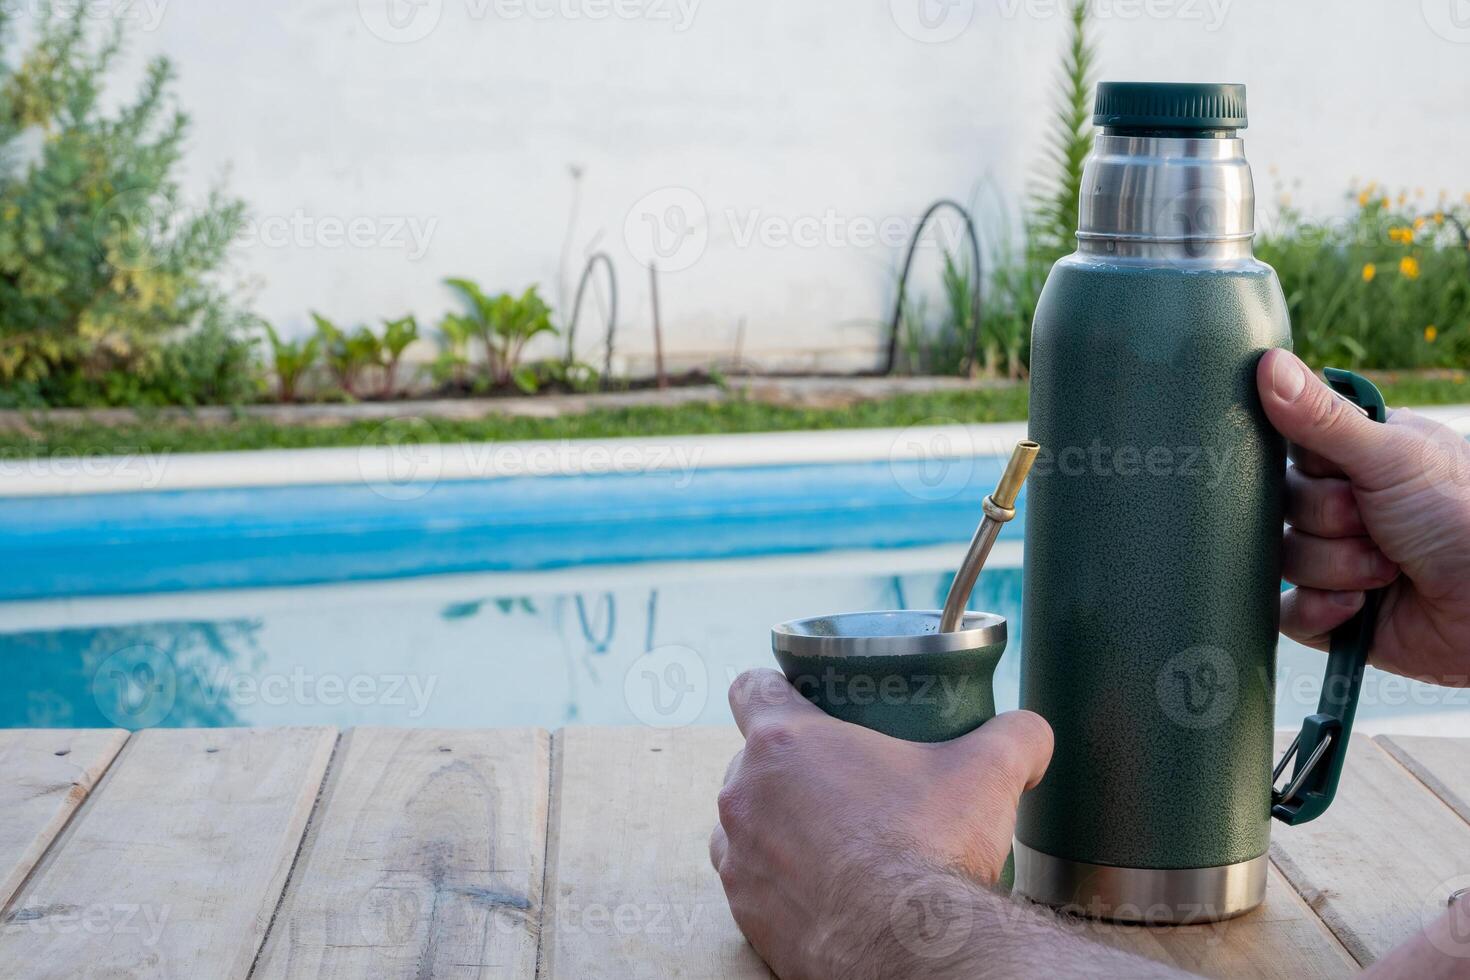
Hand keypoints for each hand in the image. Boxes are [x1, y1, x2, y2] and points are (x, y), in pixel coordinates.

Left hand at [709, 668, 1051, 979]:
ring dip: (779, 825)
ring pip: (746, 825)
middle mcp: (744, 796)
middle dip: (790, 768)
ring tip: (834, 839)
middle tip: (842, 782)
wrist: (911, 950)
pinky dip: (782, 882)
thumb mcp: (987, 773)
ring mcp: (738, 859)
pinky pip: (753, 884)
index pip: (750, 687)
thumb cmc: (931, 850)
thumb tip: (1030, 733)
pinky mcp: (746, 914)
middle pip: (752, 760)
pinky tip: (827, 888)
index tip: (798, 699)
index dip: (772, 686)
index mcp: (784, 742)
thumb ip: (1013, 737)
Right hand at [1259, 349, 1469, 683]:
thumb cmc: (1464, 517)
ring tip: (1388, 570)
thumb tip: (1266, 363)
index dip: (1310, 469)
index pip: (1290, 451)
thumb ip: (1322, 415)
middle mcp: (1346, 505)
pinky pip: (1286, 611)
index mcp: (1360, 457)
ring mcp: (1337, 558)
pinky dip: (1320, 611)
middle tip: (1379, 524)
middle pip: (1282, 508)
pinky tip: (1359, 607)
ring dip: (1337, 568)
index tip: (1343, 473)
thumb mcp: (1392, 456)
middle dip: (1330, 523)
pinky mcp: (1333, 612)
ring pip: (1285, 559)